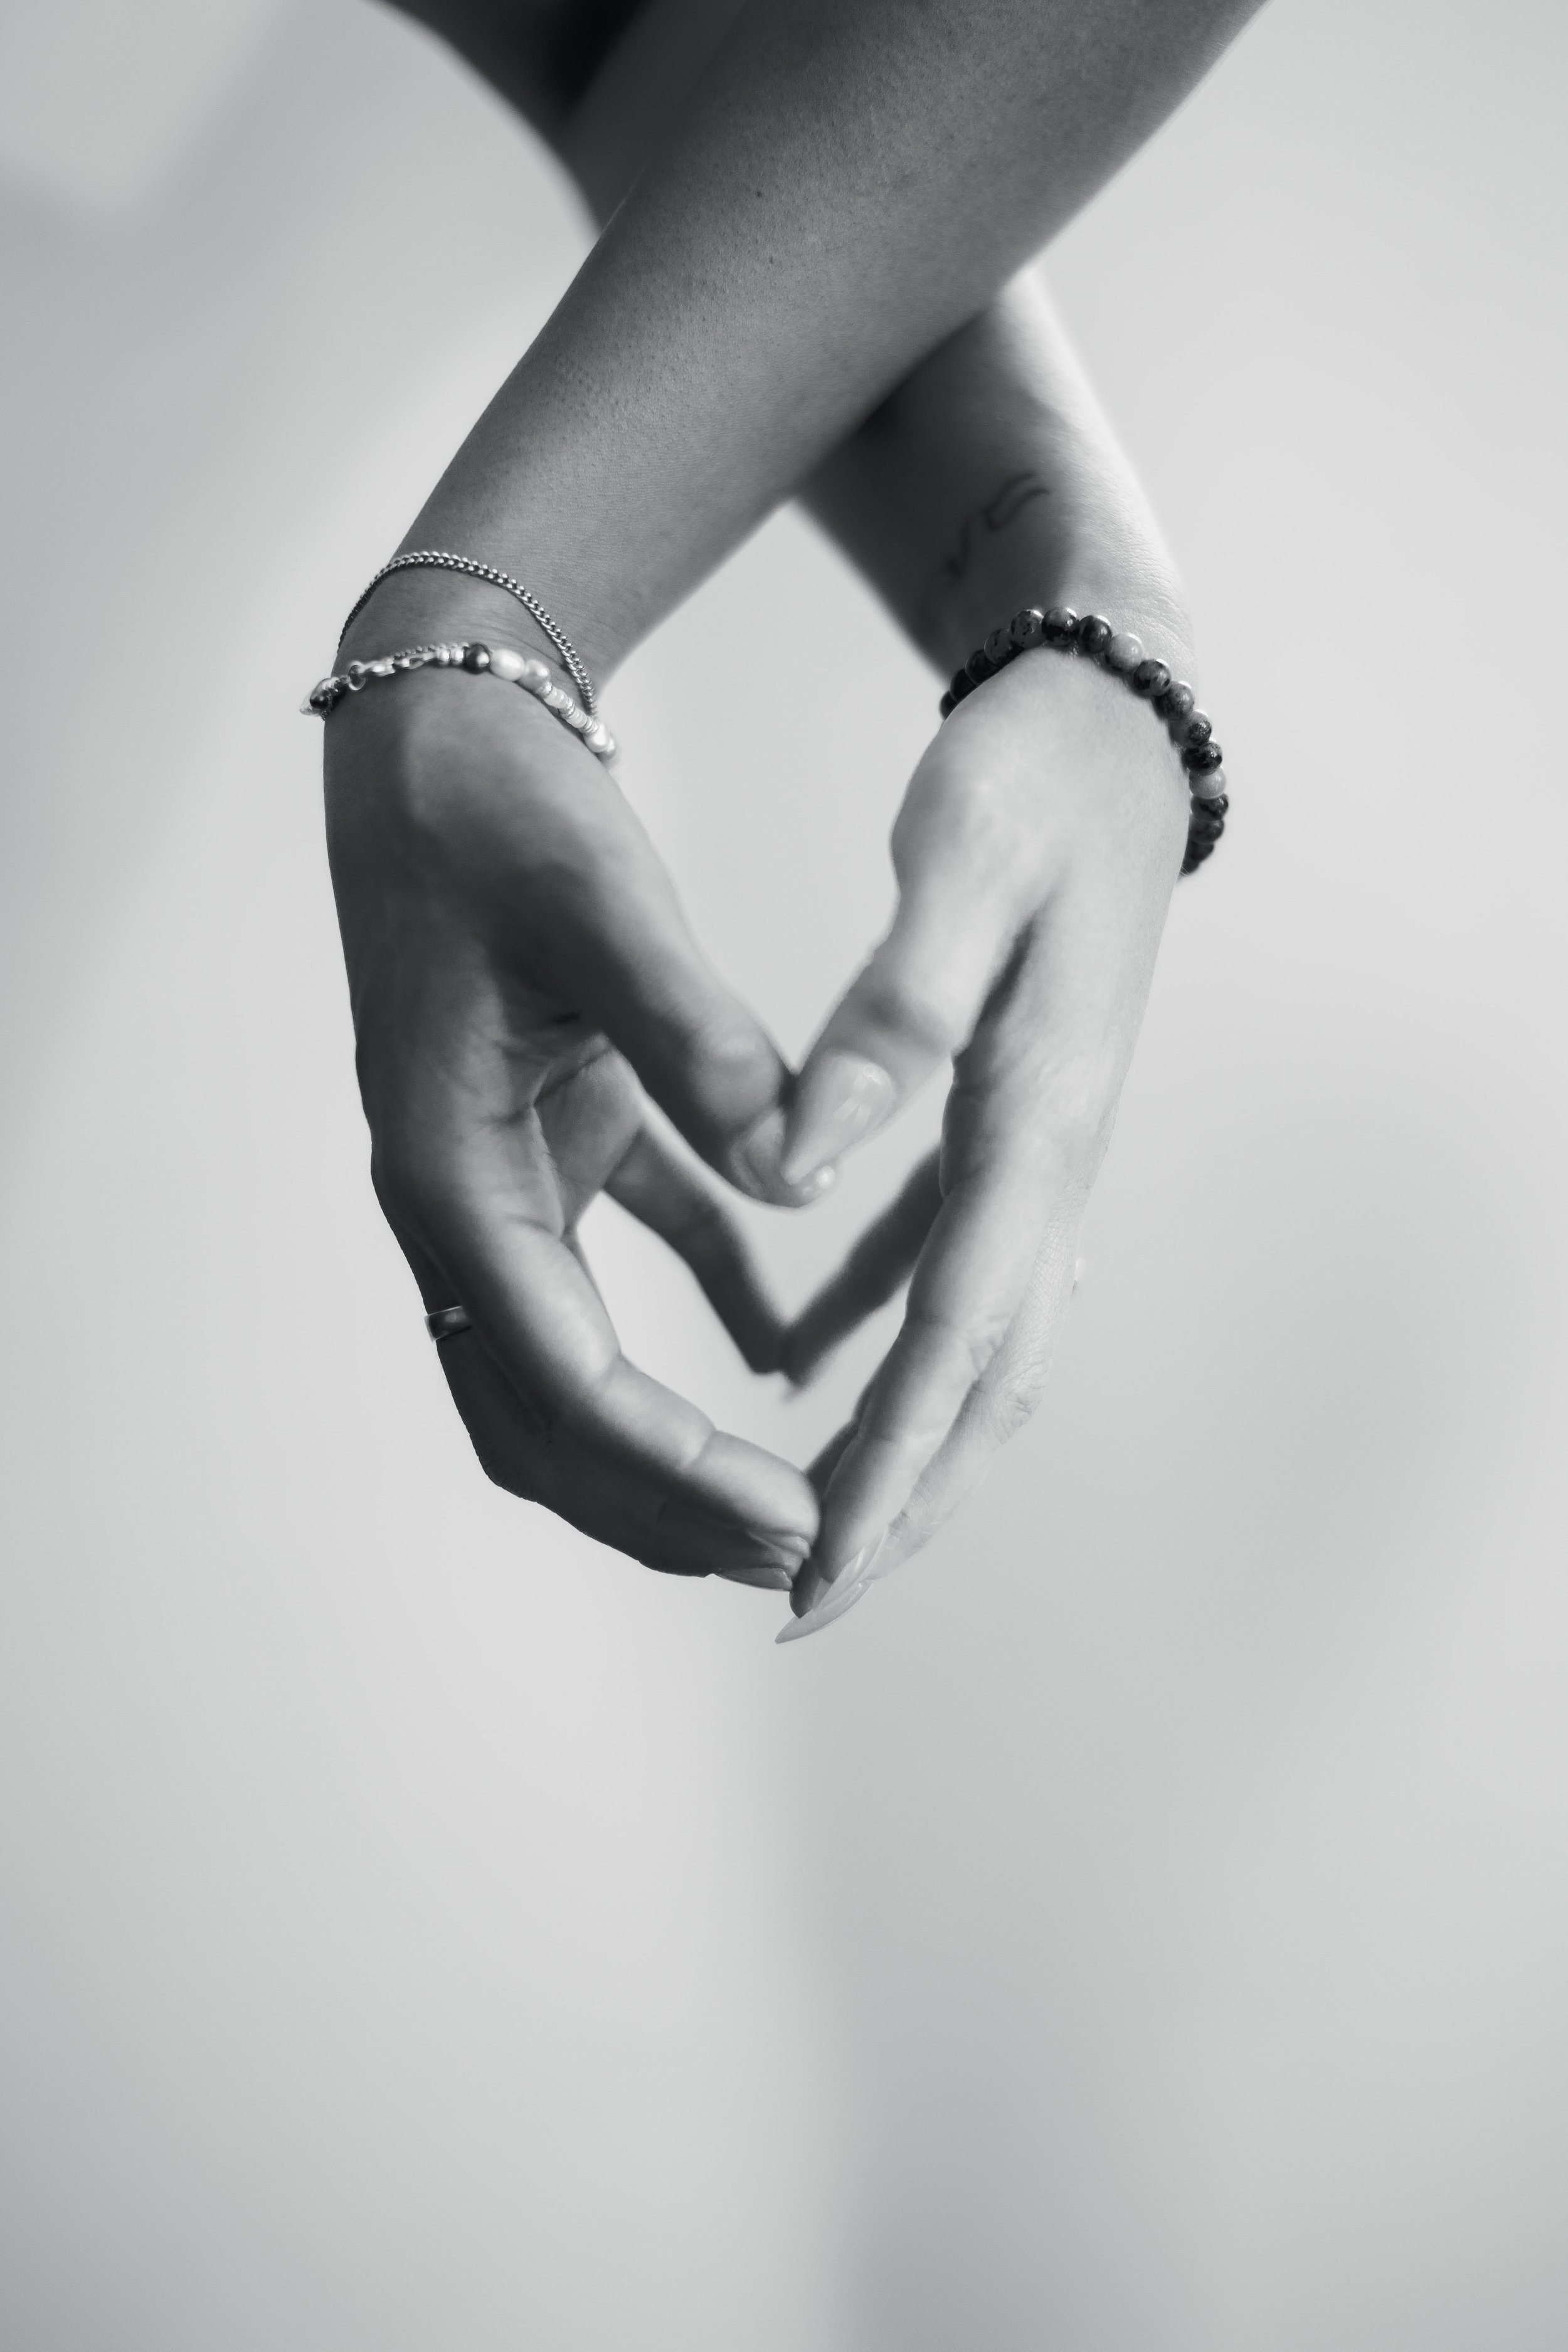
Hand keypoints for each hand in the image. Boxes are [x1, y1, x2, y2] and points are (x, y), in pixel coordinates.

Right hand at [323, 593, 822, 1589]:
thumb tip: (796, 1169)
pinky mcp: (549, 1134)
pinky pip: (619, 1266)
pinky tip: (787, 1345)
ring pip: (567, 1371)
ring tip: (788, 1498)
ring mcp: (497, 1174)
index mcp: (448, 1167)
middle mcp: (457, 1196)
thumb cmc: (493, 804)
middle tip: (796, 1553)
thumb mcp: (598, 903)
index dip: (673, 1467)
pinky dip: (699, 1316)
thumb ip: (697, 1037)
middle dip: (660, 1505)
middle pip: (541, 1421)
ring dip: (668, 1448)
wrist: (431, 725)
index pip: (558, 1374)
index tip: (791, 1520)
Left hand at [775, 641, 1189, 1635]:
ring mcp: (1046, 1150)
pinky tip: (812, 1360)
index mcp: (1035, 1117)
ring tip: (818, 1529)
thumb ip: (887, 1010)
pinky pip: (955, 1263)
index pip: (956, 1332)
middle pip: (984, 1381)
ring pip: (979, 1343)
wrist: (1116, 724)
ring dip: (907, 1445)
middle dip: (902, 1505)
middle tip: (802, 1604)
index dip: (889, 1464)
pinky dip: (893, 1334)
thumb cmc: (1034, 777)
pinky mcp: (1018, 1122)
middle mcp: (1055, 1161)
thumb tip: (793, 1159)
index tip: (815, 1568)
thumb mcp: (958, 861)